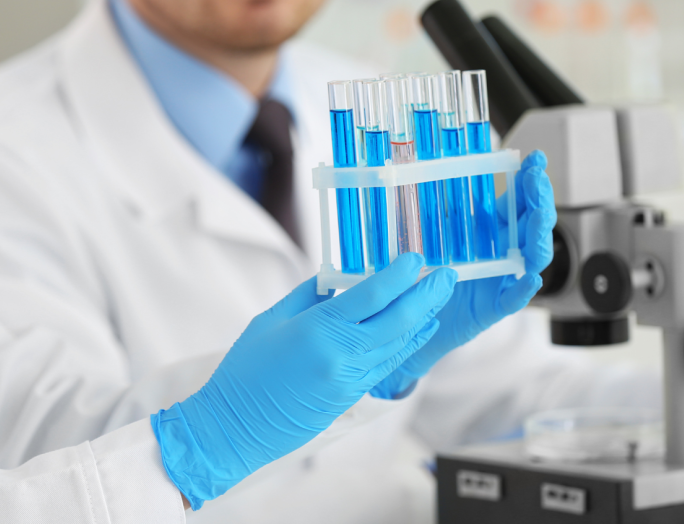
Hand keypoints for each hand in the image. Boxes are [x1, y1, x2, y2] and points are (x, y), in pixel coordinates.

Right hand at [152, 253, 456, 508]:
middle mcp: (342, 354)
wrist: (235, 427)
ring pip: (399, 343)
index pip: (371, 295)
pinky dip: (407, 342)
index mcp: (318, 329)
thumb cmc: (245, 370)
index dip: (399, 275)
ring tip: (440, 296)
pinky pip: (387, 363)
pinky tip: (420, 328)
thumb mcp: (271, 320)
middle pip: (398, 319)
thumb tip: (337, 276)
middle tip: (447, 275)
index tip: (415, 257)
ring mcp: (350, 379)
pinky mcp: (352, 396)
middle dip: (427, 295)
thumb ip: (308, 295)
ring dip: (423, 318)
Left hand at [371, 151, 556, 398]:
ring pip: (534, 258)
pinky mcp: (495, 307)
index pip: (518, 200)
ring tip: (538, 219)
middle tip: (537, 182)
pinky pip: (515, 297)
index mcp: (491, 230)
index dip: (529, 180)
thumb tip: (420, 172)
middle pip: (534, 224)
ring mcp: (503, 279)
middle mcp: (503, 251)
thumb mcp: (429, 235)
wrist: (411, 317)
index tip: (534, 159)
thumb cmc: (423, 273)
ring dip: (540, 238)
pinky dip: (525, 287)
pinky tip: (531, 277)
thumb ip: (434, 211)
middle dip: (539, 201)